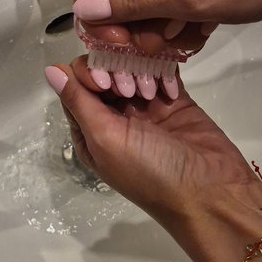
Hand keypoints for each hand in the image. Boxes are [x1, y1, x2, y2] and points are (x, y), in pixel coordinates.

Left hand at [44, 59, 261, 261]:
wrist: (211, 193)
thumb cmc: (150, 172)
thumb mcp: (105, 140)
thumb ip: (78, 102)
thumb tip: (49, 70)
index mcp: (90, 131)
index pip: (75, 87)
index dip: (85, 75)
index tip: (104, 83)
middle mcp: (114, 117)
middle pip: (102, 73)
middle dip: (114, 72)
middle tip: (131, 90)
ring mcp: (145, 107)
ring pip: (131, 68)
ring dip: (140, 74)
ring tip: (153, 95)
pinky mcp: (173, 100)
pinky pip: (161, 71)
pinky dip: (163, 73)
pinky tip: (170, 91)